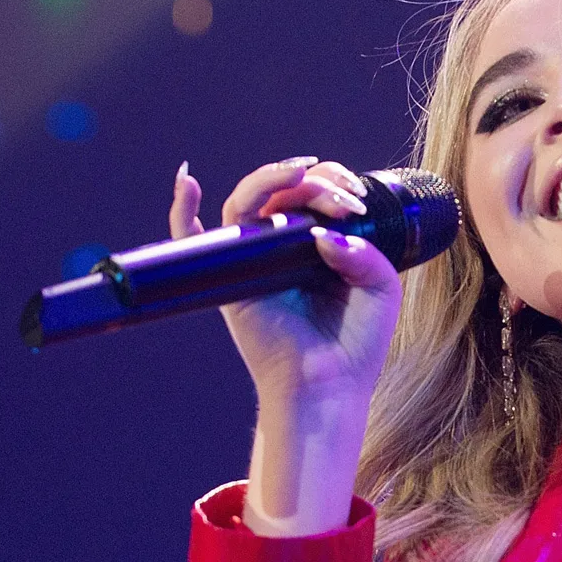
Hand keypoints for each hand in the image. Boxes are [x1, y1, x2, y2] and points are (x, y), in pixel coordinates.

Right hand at [169, 156, 403, 403]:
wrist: (330, 387)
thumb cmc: (356, 343)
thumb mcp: (380, 288)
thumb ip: (364, 250)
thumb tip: (322, 233)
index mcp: (321, 243)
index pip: (317, 192)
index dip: (334, 182)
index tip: (356, 199)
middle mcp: (285, 245)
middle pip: (285, 189)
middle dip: (315, 182)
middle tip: (343, 199)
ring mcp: (254, 258)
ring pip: (247, 201)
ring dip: (269, 179)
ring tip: (298, 174)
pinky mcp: (229, 279)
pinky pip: (191, 239)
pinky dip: (181, 211)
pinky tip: (187, 181)